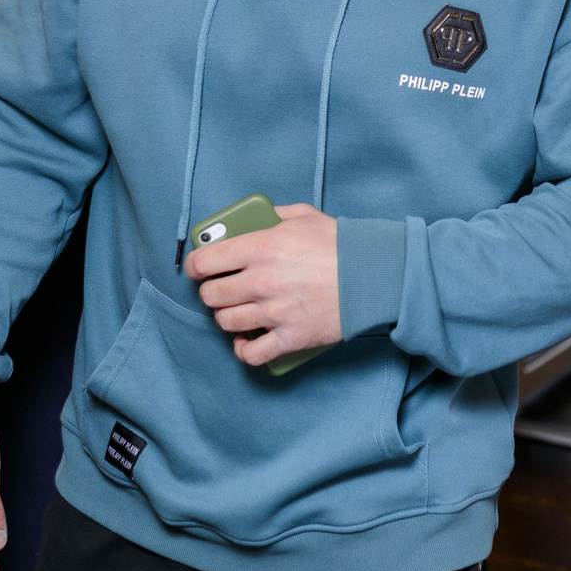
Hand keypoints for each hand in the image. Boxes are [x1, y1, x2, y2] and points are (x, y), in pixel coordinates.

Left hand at [186, 202, 340, 365]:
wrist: (375, 276)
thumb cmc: (341, 245)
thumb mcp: (303, 216)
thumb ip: (272, 216)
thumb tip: (250, 220)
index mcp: (261, 246)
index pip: (205, 261)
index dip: (195, 266)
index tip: (198, 269)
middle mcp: (262, 281)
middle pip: (211, 295)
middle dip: (211, 292)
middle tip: (221, 289)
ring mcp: (275, 312)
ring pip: (226, 322)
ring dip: (226, 317)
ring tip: (236, 311)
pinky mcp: (290, 337)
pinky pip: (251, 354)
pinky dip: (242, 350)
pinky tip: (244, 342)